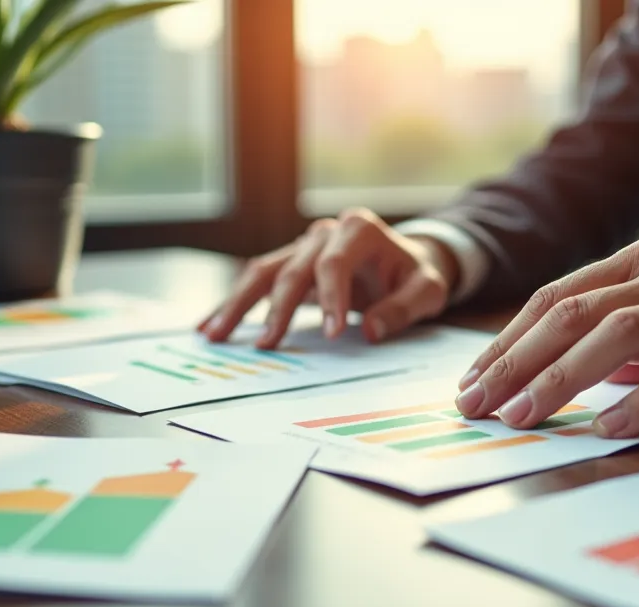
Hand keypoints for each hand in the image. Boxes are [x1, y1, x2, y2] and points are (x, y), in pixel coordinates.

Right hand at [201, 208, 459, 347]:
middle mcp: (325, 232)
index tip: (332, 334)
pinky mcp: (292, 263)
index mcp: (359, 229)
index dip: (331, 298)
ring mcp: (304, 246)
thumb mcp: (428, 289)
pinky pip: (258, 281)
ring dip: (238, 304)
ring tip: (214, 335)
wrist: (409, 259)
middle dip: (277, 308)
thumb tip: (371, 331)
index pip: (335, 263)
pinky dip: (235, 303)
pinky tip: (211, 324)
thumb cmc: (417, 274)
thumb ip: (403, 308)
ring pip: (263, 271)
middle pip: (292, 268)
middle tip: (267, 345)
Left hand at [453, 235, 638, 437]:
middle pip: (575, 313)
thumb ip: (628, 335)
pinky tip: (609, 427)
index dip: (509, 339)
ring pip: (620, 334)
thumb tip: (570, 371)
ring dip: (564, 378)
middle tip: (479, 404)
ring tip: (526, 416)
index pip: (559, 297)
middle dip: (517, 361)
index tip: (474, 380)